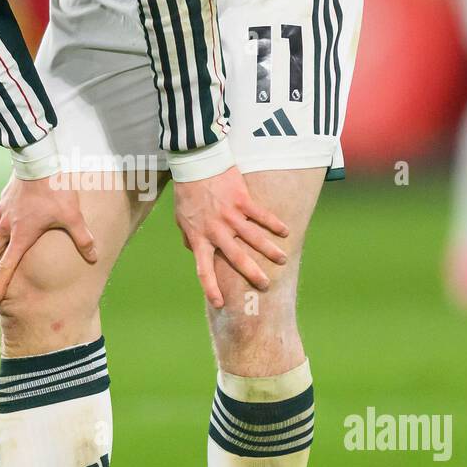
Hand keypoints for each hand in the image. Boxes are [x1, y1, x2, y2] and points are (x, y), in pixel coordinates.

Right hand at [0, 174, 97, 302]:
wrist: (37, 159)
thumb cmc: (55, 189)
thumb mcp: (73, 215)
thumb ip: (83, 238)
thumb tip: (94, 257)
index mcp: (21, 235)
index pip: (7, 266)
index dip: (0, 284)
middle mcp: (7, 225)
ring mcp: (3, 210)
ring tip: (5, 252)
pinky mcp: (4, 198)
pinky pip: (1, 218)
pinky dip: (4, 227)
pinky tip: (14, 223)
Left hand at [174, 166, 288, 308]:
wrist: (196, 163)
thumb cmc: (187, 191)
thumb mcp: (181, 218)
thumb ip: (188, 236)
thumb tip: (193, 251)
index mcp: (199, 237)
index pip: (203, 270)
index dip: (211, 288)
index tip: (220, 304)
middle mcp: (215, 230)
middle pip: (236, 258)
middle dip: (252, 274)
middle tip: (265, 286)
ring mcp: (230, 215)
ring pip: (254, 238)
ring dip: (269, 251)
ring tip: (282, 260)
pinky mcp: (242, 200)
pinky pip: (261, 216)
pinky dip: (274, 224)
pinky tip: (285, 232)